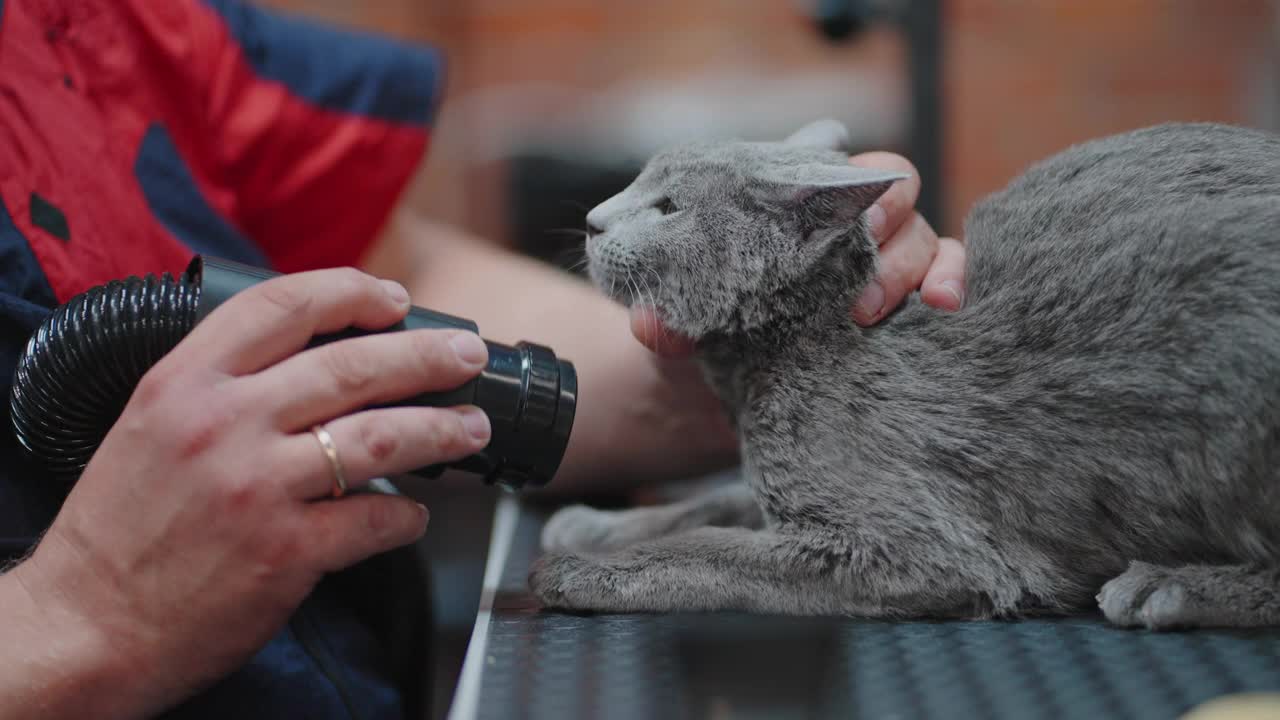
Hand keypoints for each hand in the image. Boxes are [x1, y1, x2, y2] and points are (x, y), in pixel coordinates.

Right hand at [7, 268, 491, 718]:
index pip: (282, 305)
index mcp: (184, 383)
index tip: (395, 299)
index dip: (353, 292)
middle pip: (351, 366)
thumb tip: (314, 359)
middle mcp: (222, 424)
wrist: (84, 626)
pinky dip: (405, 518)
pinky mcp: (284, 552)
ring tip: (471, 426)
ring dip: (439, 429)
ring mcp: (256, 487)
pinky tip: (413, 516)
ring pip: (378, 436)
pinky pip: (371, 521)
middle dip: (426, 356)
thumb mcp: (150, 426)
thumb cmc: (120, 528)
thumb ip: (220, 384)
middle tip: (466, 357)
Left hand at [631, 152, 965, 354]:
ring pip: (929, 240)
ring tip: (883, 313)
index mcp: (799, 206)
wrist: (711, 394)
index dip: (854, 180)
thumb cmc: (703, 328)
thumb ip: (664, 315)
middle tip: (854, 285)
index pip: (841, 168)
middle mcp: (851, 228)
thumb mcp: (676, 318)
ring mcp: (887, 266)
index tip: (851, 212)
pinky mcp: (908, 311)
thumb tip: (654, 325)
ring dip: (917, 270)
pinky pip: (950, 284)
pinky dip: (955, 288)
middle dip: (887, 230)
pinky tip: (944, 312)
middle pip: (898, 197)